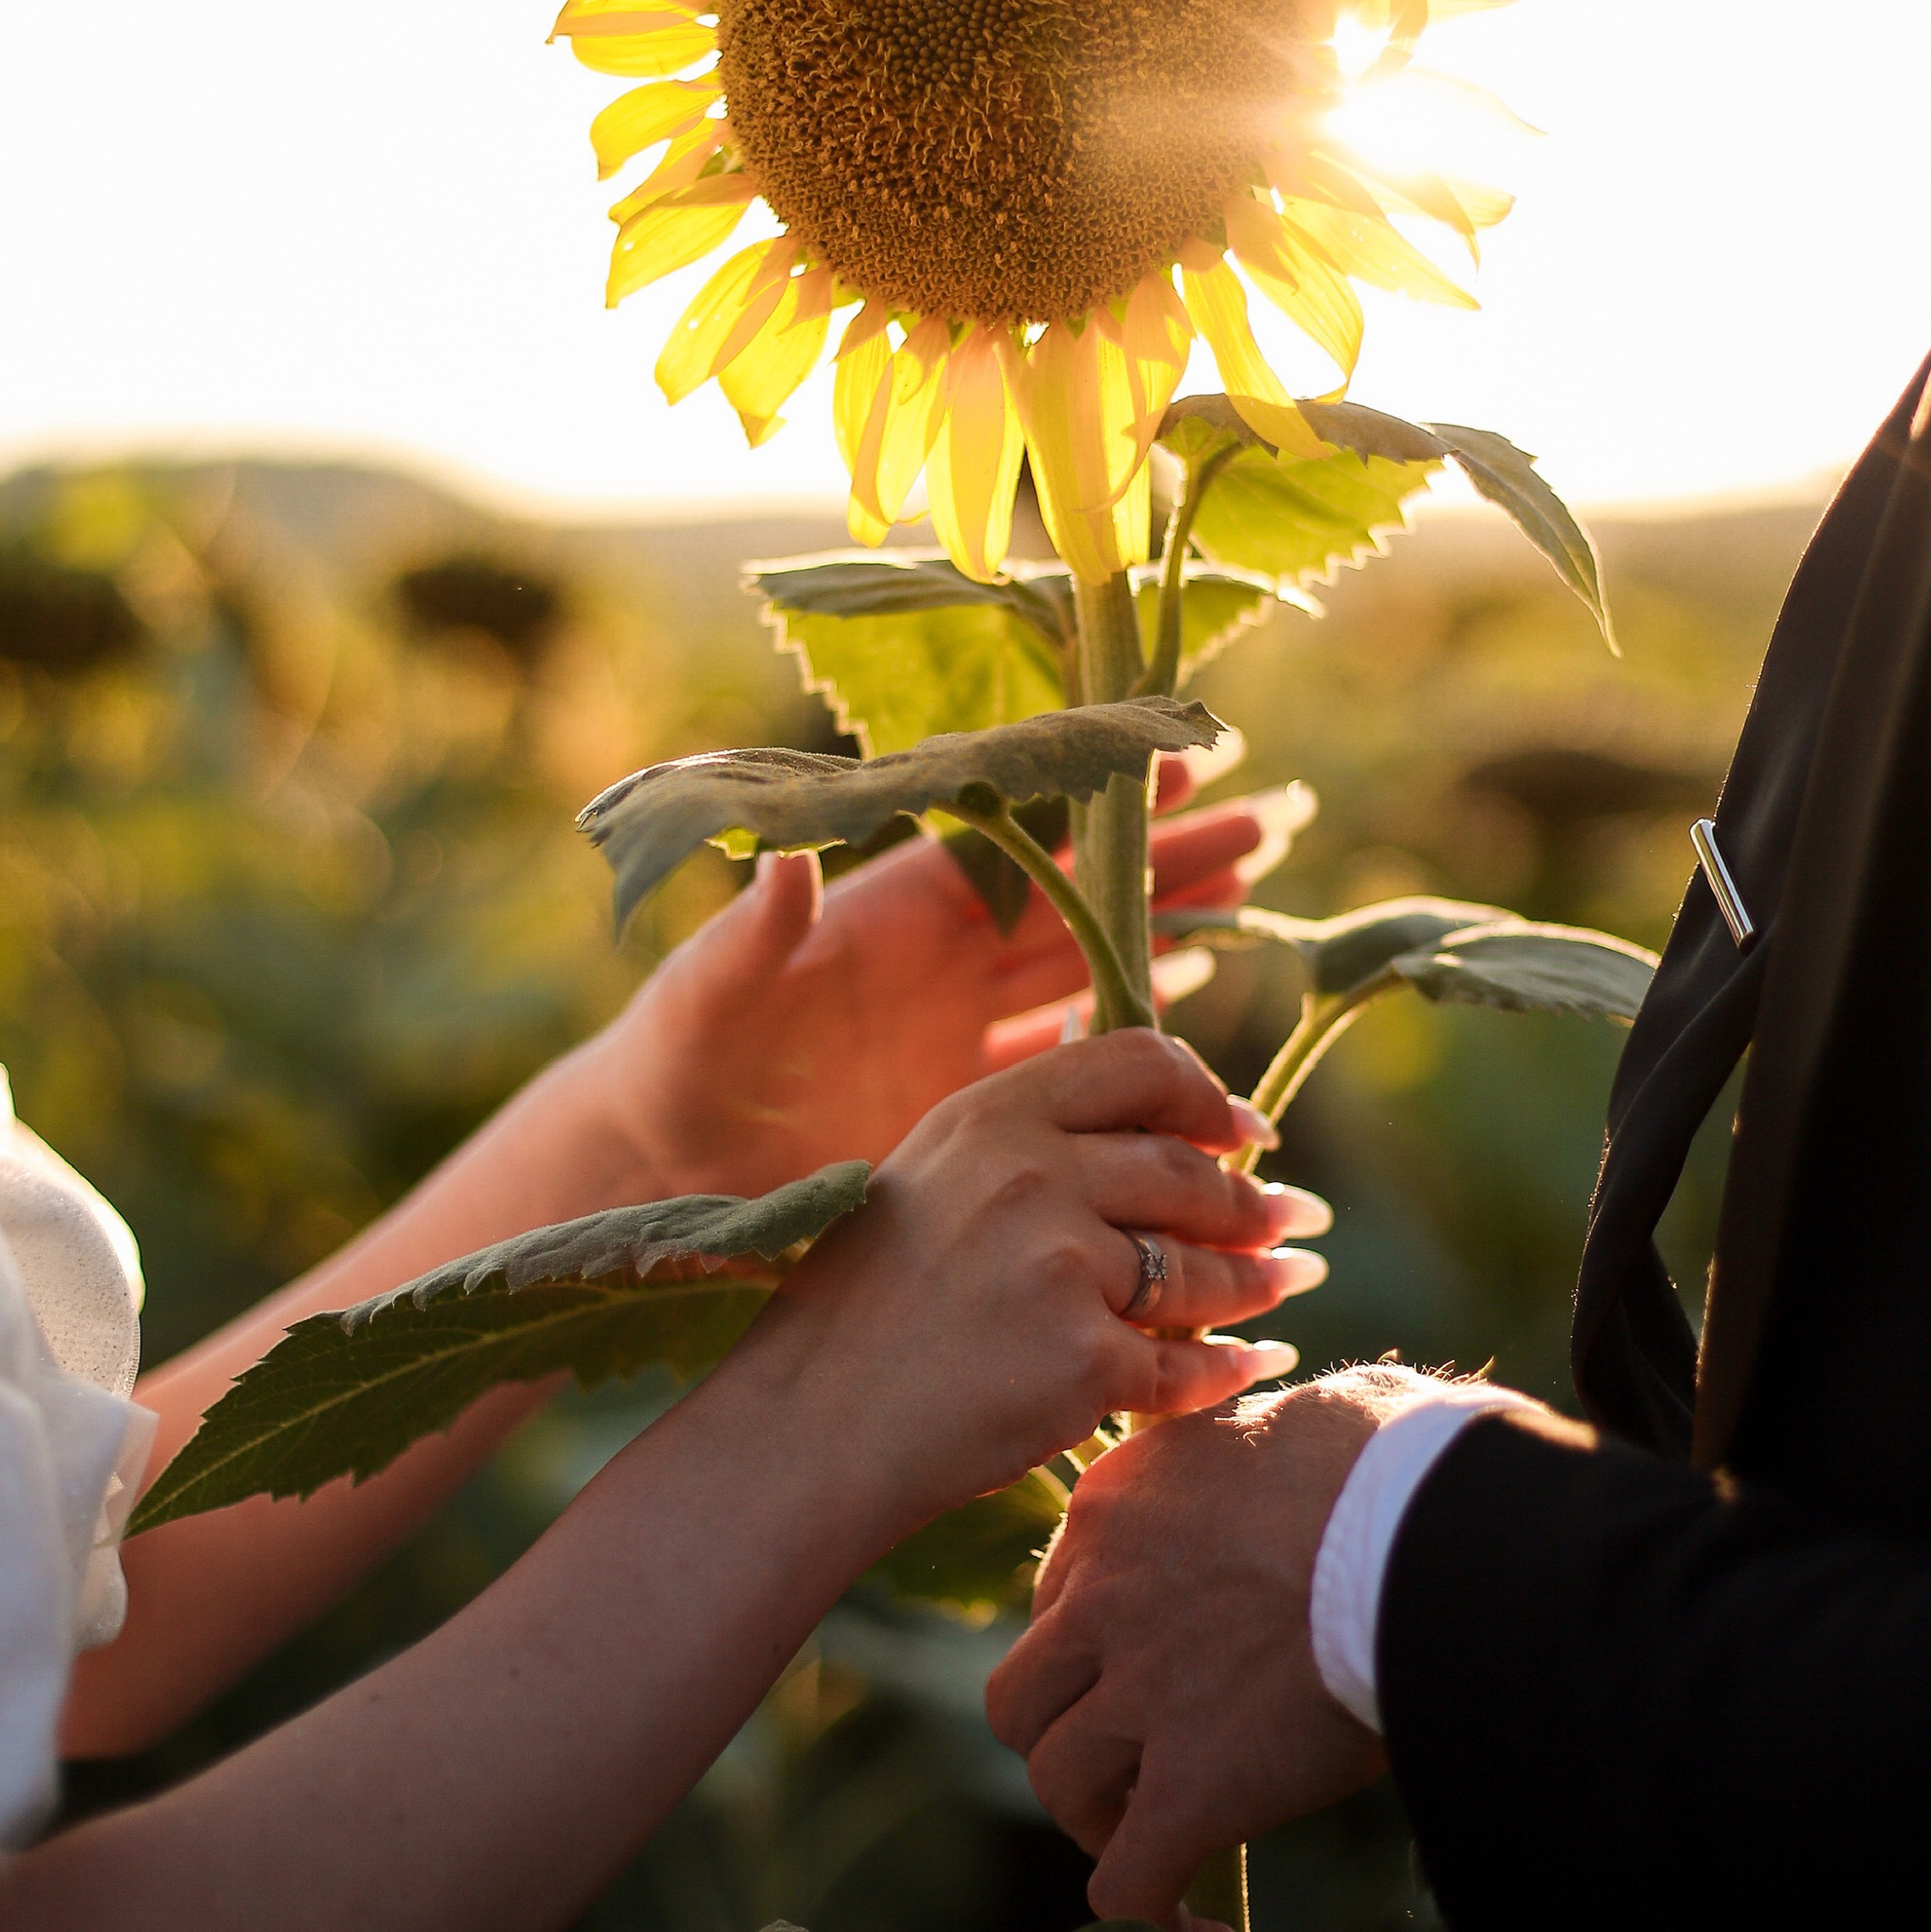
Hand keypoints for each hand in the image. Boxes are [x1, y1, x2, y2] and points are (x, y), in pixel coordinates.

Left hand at [585, 766, 1304, 1196]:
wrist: (660, 1167)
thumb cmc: (674, 1066)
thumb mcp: (709, 994)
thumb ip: (753, 935)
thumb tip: (787, 864)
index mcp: (895, 913)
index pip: (1019, 841)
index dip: (1097, 805)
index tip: (1181, 764)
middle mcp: (941, 958)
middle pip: (1080, 894)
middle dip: (1171, 857)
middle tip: (1270, 819)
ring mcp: (959, 1028)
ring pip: (1089, 963)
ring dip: (1170, 926)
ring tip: (1255, 888)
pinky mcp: (966, 1100)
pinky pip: (1066, 1051)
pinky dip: (1128, 1024)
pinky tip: (1188, 999)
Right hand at [727, 1033, 1330, 1551]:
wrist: (810, 1425)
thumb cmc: (863, 1306)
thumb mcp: (930, 1175)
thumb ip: (1025, 1138)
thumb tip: (1148, 1111)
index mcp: (992, 1114)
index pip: (1138, 1064)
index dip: (1209, 1096)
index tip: (1250, 1132)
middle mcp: (1032, 1174)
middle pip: (1185, 1173)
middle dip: (1255, 1200)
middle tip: (1299, 1216)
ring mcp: (1061, 1267)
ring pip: (1198, 1269)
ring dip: (1260, 1279)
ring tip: (1291, 1281)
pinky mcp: (1082, 1362)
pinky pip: (1184, 1365)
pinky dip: (1230, 1368)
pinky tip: (1257, 1364)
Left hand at [986, 1370, 1430, 1921]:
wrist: (1419, 1521)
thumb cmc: (1381, 1457)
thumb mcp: (1269, 1424)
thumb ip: (1235, 1462)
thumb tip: (1282, 1463)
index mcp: (1111, 1509)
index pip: (1057, 1598)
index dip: (1096, 1650)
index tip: (1146, 1675)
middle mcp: (1100, 1600)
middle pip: (1023, 1697)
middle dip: (1069, 1735)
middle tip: (1134, 1762)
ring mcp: (1139, 1696)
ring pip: (1059, 1783)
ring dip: (1104, 1817)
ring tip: (1166, 1837)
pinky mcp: (1194, 1787)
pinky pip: (1127, 1886)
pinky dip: (1153, 1924)